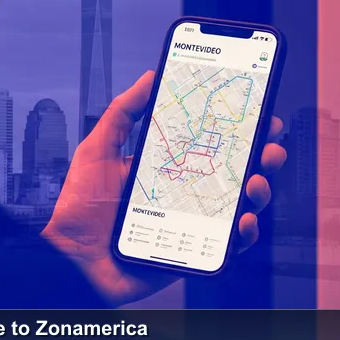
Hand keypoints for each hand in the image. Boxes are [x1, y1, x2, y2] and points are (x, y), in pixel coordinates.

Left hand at [41, 70, 286, 306]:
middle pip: (236, 170)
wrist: (71, 260)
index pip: (212, 142)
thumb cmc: (80, 207)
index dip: (239, 129)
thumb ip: (122, 114)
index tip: (258, 114)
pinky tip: (243, 221)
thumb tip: (148, 78)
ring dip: (258, 190)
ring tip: (255, 182)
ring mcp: (193, 219)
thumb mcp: (98, 150)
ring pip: (240, 203)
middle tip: (268, 147)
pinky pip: (230, 242)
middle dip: (262, 156)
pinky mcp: (194, 248)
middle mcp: (186, 190)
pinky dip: (245, 232)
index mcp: (168, 165)